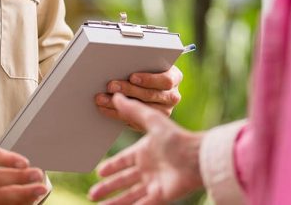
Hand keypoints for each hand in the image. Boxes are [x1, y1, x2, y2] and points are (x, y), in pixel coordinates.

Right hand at [88, 93, 202, 203]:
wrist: (197, 158)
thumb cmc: (177, 138)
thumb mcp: (152, 120)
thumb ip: (133, 110)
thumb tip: (117, 96)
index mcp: (145, 152)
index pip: (123, 161)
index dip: (112, 166)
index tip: (99, 172)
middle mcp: (148, 169)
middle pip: (123, 181)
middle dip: (108, 187)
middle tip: (93, 194)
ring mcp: (154, 184)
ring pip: (129, 196)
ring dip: (114, 201)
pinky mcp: (161, 196)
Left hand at [95, 66, 182, 128]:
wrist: (144, 82)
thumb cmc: (144, 66)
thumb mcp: (146, 61)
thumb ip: (139, 61)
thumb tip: (118, 60)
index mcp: (174, 77)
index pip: (166, 80)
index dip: (149, 79)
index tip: (132, 77)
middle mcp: (172, 96)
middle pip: (151, 95)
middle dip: (128, 90)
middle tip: (110, 86)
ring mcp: (164, 110)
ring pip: (142, 110)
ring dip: (119, 105)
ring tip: (102, 99)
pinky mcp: (151, 121)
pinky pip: (134, 121)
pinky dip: (117, 114)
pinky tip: (104, 108)